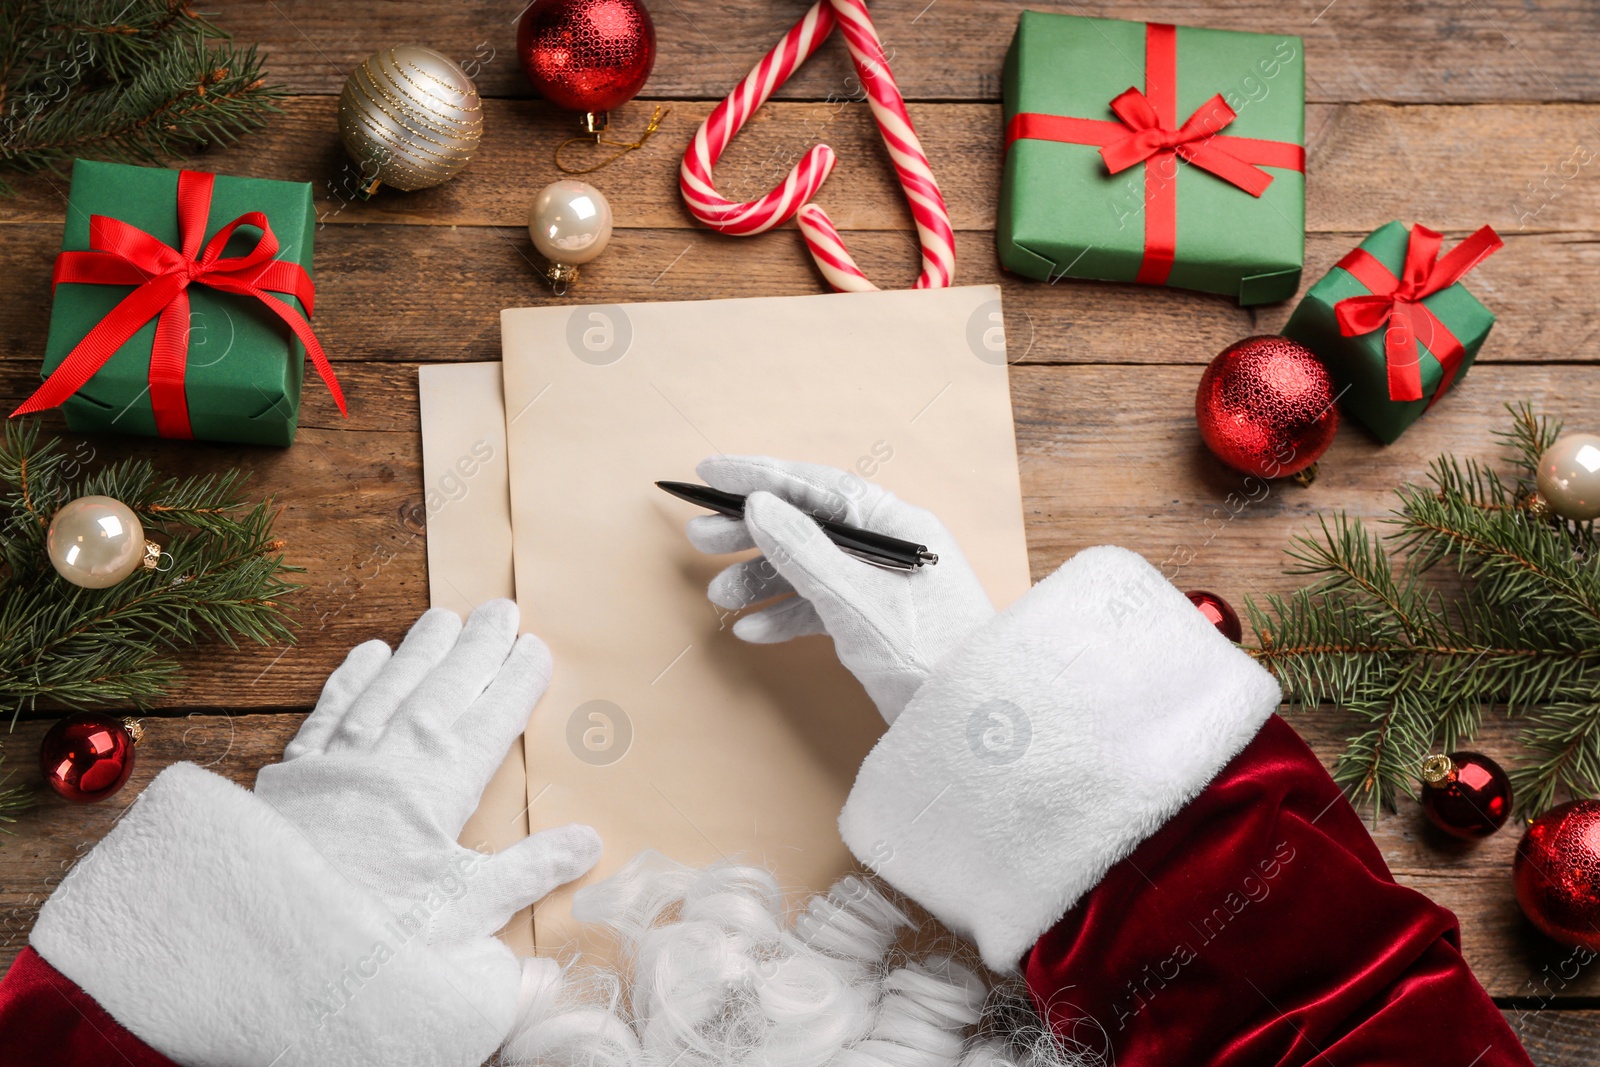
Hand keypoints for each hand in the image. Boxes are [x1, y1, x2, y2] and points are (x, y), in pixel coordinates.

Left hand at [258, 600, 600, 943]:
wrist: (261, 936)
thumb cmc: (369, 932)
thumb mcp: (462, 914)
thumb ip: (526, 872)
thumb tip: (588, 842)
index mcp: (439, 787)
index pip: (491, 720)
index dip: (517, 682)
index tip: (537, 647)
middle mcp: (392, 757)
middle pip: (444, 689)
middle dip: (477, 647)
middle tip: (502, 607)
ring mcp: (340, 760)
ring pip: (389, 688)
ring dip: (420, 650)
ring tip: (445, 617)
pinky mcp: (294, 775)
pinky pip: (329, 710)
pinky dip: (350, 679)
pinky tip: (368, 654)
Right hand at [686, 456, 993, 722]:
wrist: (972, 726)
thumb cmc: (928, 658)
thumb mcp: (854, 601)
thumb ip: (803, 551)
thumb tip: (759, 505)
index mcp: (897, 526)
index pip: (819, 486)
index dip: (760, 475)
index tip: (709, 472)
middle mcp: (892, 548)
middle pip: (808, 525)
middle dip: (750, 532)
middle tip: (698, 538)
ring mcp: (884, 587)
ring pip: (809, 568)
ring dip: (761, 580)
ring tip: (718, 596)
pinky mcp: (877, 625)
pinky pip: (822, 607)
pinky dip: (786, 616)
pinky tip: (753, 631)